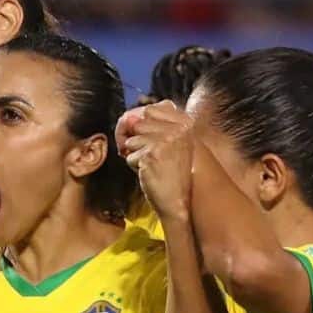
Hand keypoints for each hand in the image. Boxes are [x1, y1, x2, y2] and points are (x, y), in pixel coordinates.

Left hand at [116, 101, 194, 220]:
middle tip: (148, 156)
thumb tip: (127, 118)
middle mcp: (178, 129)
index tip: (146, 138)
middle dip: (136, 140)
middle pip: (138, 124)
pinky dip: (135, 167)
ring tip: (152, 166)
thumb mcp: (174, 144)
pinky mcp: (151, 154)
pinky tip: (150, 173)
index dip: (142, 124)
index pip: (151, 109)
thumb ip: (156, 126)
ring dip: (136, 155)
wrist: (179, 202)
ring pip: (132, 140)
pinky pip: (130, 156)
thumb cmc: (174, 175)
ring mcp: (165, 140)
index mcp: (185, 123)